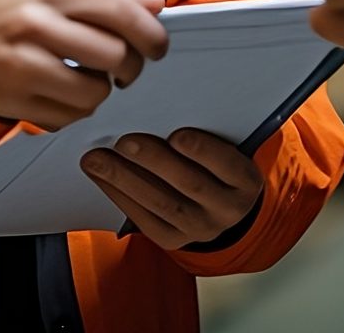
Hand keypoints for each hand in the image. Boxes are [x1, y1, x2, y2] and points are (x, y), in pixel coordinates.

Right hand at [0, 0, 168, 129]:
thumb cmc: (7, 4)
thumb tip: (155, 5)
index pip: (121, 13)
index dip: (151, 34)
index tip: (156, 46)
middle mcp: (36, 27)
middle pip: (113, 56)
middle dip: (130, 66)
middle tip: (124, 66)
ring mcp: (22, 67)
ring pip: (93, 93)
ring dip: (101, 90)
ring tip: (89, 78)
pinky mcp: (11, 101)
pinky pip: (65, 117)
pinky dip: (74, 110)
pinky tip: (63, 92)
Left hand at [81, 128, 262, 249]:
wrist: (224, 207)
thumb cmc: (218, 163)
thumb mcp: (229, 146)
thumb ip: (210, 130)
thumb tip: (165, 102)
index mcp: (246, 181)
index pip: (228, 164)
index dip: (203, 150)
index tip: (177, 134)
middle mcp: (228, 210)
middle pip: (190, 184)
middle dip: (153, 161)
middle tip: (123, 141)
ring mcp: (201, 229)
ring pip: (161, 204)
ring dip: (124, 179)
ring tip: (96, 159)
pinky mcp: (174, 241)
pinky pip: (144, 220)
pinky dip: (119, 196)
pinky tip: (100, 177)